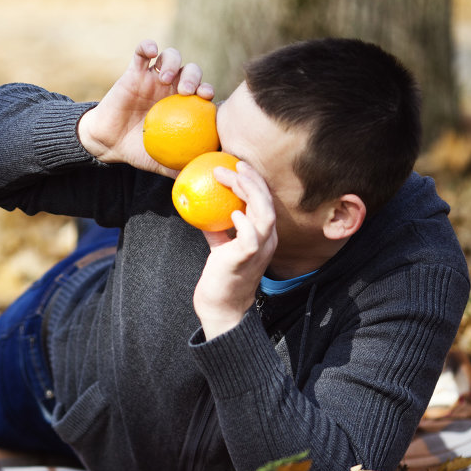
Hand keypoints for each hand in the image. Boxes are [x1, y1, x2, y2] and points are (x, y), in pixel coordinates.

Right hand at [77, 39, 213, 178]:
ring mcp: (153, 77)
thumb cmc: (137, 150)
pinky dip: (147, 46)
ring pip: (169, 57)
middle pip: (190, 71)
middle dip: (193, 76)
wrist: (109, 143)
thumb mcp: (161, 161)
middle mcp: (170, 88)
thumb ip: (180, 166)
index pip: (202, 91)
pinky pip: (142, 52)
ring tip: (165, 77)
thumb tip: (201, 175)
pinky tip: (150, 51)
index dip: (208, 90)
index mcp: (182, 105)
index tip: (207, 97)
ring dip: (172, 62)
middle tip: (186, 90)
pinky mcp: (134, 71)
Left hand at [193, 161, 277, 338]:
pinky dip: (244, 222)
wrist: (220, 306)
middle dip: (252, 180)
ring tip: (233, 178)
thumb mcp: (221, 247)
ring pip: (265, 214)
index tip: (238, 166)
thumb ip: (218, 230)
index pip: (264, 202)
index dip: (254, 182)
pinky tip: (233, 212)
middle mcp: (267, 240)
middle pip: (267, 203)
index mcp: (263, 235)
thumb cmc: (221, 276)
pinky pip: (251, 237)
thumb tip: (202, 211)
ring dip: (249, 193)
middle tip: (234, 164)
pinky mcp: (246, 259)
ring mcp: (259, 249)